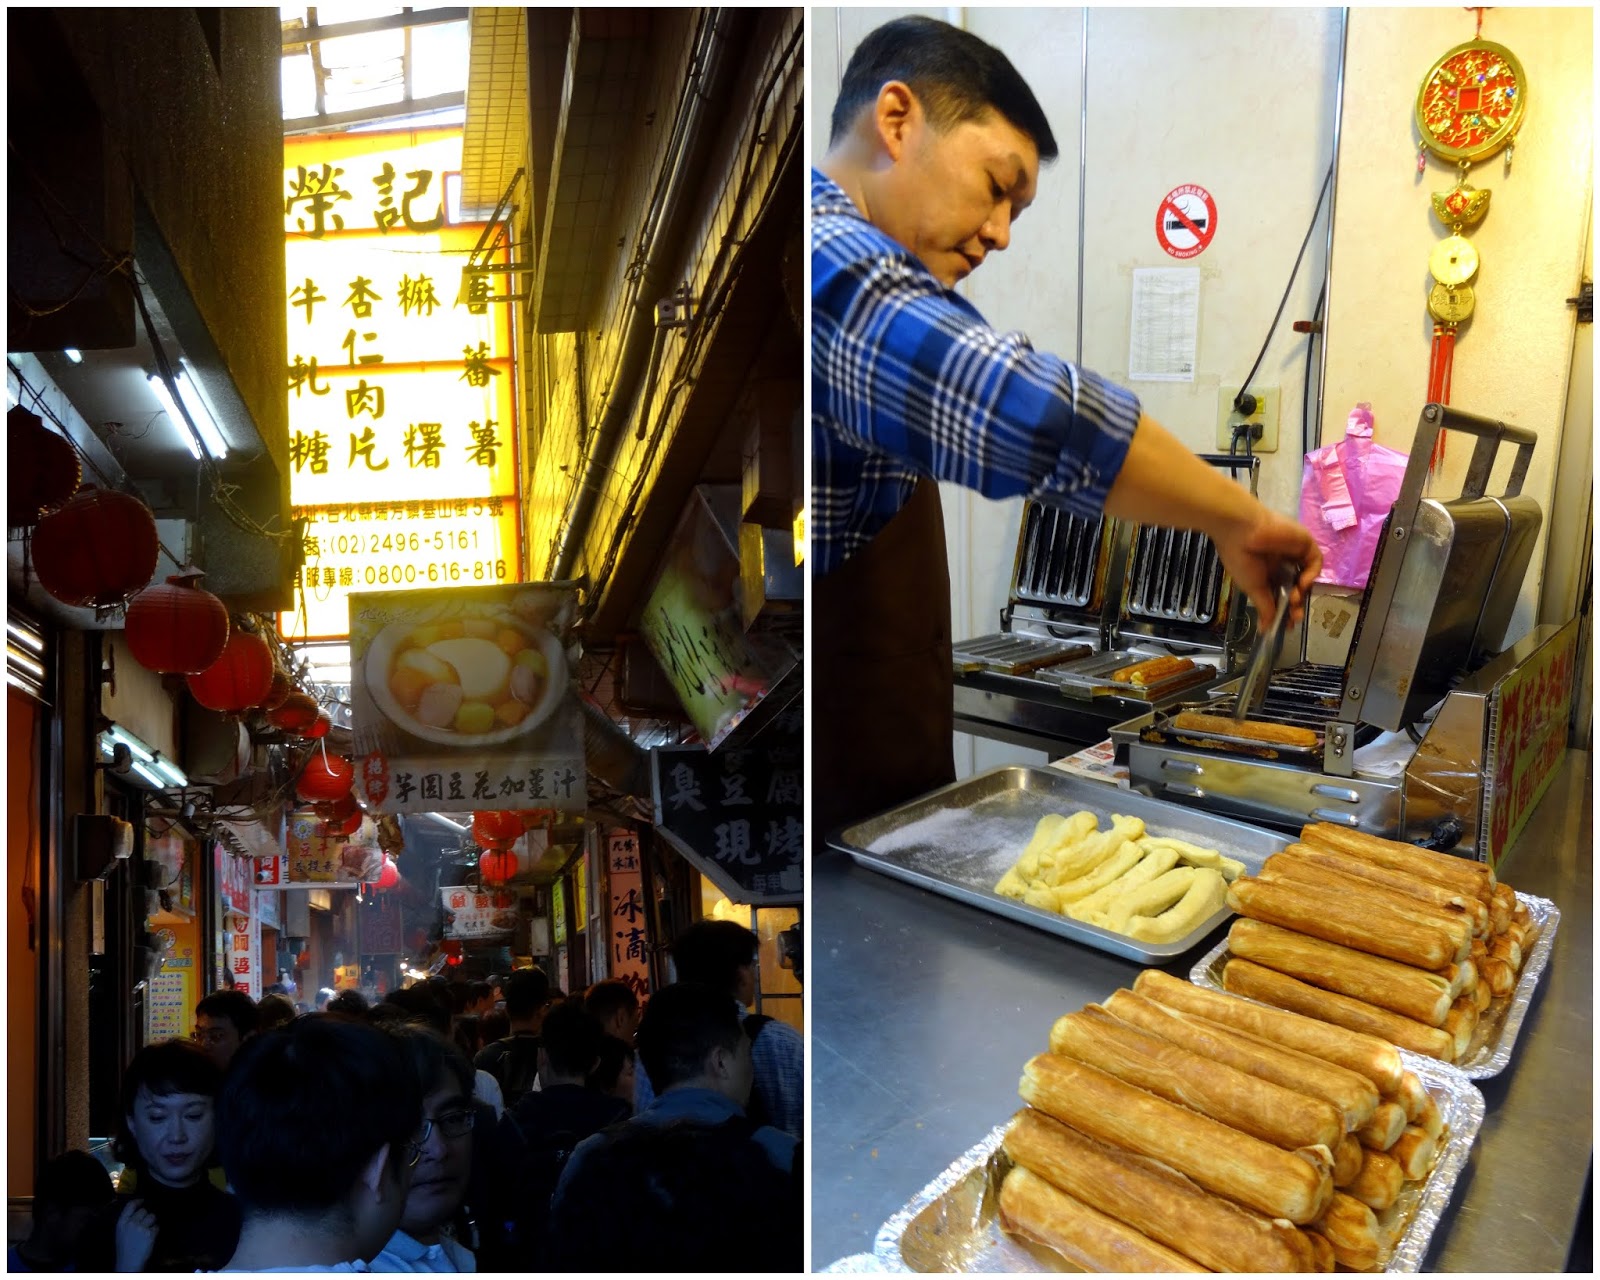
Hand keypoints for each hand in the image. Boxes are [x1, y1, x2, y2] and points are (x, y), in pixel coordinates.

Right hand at [115, 1198, 158, 1271]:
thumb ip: (127, 1221)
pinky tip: (150, 1237)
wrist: (128, 1262)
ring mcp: (141, 1228)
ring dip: (152, 1222)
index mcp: (121, 1223)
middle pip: (144, 1211)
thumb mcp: (121, 1232)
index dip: (138, 1201)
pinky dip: (155, 1231)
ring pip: (152, 1217)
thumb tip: (138, 1209)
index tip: (143, 1201)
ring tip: (147, 1231)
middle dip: (146, 1216)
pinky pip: (156, 1226)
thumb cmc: (124, 1248)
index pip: (130, 1205)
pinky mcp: (150, 1233)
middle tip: (144, 1224)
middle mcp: (131, 1223)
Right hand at [1212, 502, 1321, 628]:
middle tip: (1294, 617)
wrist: (1240, 530)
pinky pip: (1315, 561)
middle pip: (1297, 587)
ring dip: (1302, 592)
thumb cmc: (1241, 558)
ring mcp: (1294, 552)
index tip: (1287, 625)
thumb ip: (1265, 608)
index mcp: (1267, 572)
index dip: (1286, 610)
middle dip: (1296, 604)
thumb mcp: (1253, 588)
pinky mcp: (1304, 542)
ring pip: (1307, 576)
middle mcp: (1282, 562)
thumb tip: (1265, 630)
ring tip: (1293, 600)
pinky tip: (1302, 583)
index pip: (1282, 594)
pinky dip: (1312, 574)